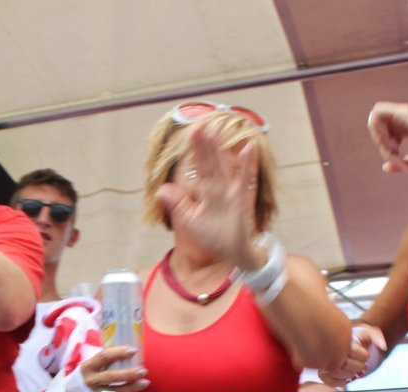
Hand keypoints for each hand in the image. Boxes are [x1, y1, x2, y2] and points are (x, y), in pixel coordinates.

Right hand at [81, 346, 148, 391]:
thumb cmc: (87, 376)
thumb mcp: (91, 366)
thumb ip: (106, 361)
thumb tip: (130, 352)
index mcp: (88, 366)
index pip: (104, 357)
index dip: (119, 353)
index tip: (133, 351)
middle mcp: (90, 380)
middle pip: (110, 377)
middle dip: (128, 374)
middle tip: (143, 371)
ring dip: (132, 388)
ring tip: (144, 382)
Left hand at [158, 124, 258, 267]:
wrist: (233, 252)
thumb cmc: (213, 236)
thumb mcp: (190, 220)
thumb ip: (177, 203)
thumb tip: (160, 189)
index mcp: (206, 191)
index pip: (198, 166)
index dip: (194, 150)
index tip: (190, 131)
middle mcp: (218, 187)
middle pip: (209, 162)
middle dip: (203, 144)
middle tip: (199, 122)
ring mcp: (231, 192)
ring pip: (222, 167)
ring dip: (219, 150)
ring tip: (215, 129)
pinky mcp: (241, 201)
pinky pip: (245, 180)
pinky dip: (247, 165)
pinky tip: (248, 148)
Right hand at [319, 323, 386, 385]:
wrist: (352, 344)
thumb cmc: (358, 338)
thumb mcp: (368, 333)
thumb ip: (377, 336)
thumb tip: (382, 346)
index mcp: (338, 337)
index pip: (350, 351)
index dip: (362, 355)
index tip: (365, 354)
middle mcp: (328, 349)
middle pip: (342, 363)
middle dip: (358, 365)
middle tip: (362, 363)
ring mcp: (324, 362)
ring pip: (335, 372)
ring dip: (350, 373)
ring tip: (355, 369)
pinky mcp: (323, 372)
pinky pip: (329, 380)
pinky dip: (341, 381)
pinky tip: (347, 376)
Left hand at [367, 102, 407, 172]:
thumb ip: (401, 164)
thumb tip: (384, 166)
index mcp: (407, 128)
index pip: (385, 136)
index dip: (386, 150)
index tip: (399, 160)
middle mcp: (404, 119)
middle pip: (377, 129)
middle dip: (381, 145)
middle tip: (395, 154)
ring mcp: (404, 114)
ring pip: (374, 121)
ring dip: (378, 137)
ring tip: (394, 148)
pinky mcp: (404, 113)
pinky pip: (377, 115)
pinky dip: (377, 131)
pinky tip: (392, 142)